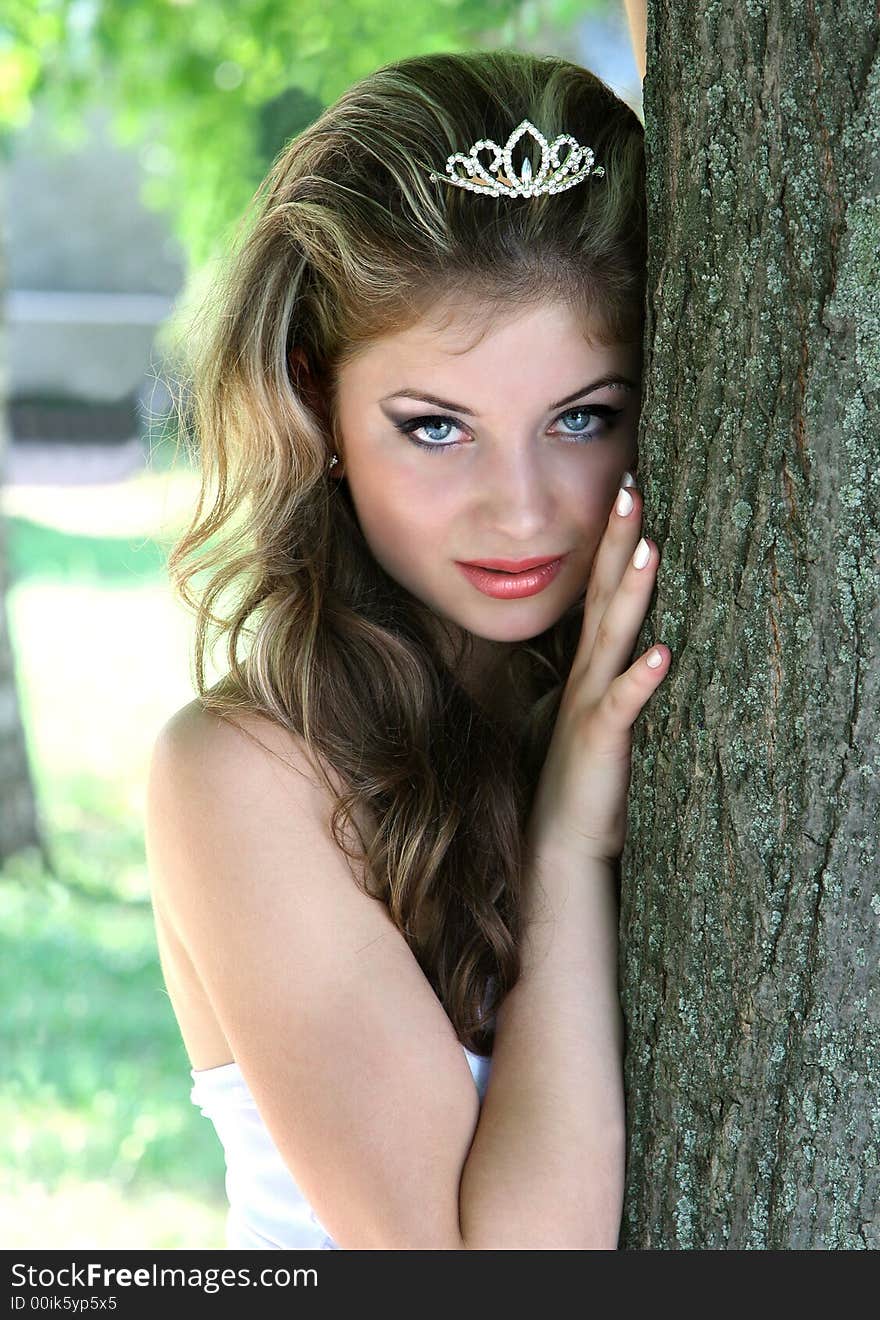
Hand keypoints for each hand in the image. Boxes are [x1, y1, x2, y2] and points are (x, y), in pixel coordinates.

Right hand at [526, 478, 668, 864]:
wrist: (560, 842)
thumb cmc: (586, 777)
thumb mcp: (596, 712)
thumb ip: (606, 673)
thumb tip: (631, 636)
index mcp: (588, 665)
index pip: (597, 590)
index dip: (610, 541)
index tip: (625, 491)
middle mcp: (587, 674)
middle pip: (602, 595)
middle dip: (617, 542)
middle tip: (630, 489)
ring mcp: (592, 704)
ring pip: (612, 637)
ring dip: (630, 592)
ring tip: (649, 548)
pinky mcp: (602, 740)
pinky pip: (623, 705)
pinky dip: (641, 679)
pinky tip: (661, 654)